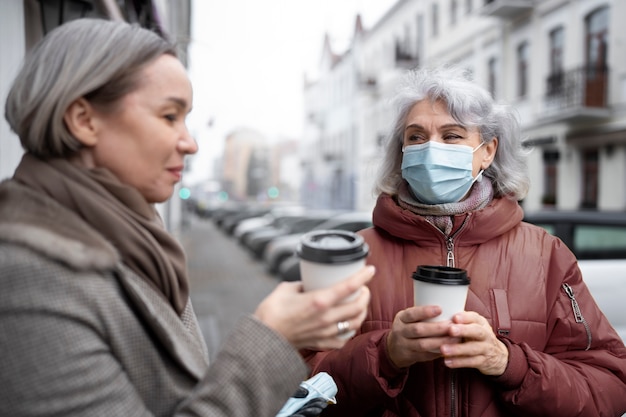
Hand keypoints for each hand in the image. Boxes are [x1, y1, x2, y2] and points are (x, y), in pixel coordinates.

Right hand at [254, 265, 374, 349]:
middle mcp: (326, 317)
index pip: (349, 287)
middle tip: (363, 287)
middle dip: (365, 294)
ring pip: (355, 323)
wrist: (263, 339)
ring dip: (361, 312)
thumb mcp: (286, 288)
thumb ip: (301, 285)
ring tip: (360, 304)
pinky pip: (343, 339)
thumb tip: (309, 283)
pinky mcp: (322, 344)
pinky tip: (348, 325)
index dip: (363, 277)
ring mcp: (326, 333)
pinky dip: (349, 331)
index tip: (370, 270)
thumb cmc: (271, 313)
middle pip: (358, 306)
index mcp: (318, 300)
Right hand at [386, 306, 461, 367]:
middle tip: (453, 325)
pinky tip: (448, 349)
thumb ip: (421, 314)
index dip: (425, 311)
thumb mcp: (408, 318)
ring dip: (440, 341)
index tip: (440, 309)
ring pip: (423, 344)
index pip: (411, 314)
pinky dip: (437, 352)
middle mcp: (400, 331)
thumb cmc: (407, 328)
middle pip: (419, 330)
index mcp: (401, 318)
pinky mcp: (409, 357)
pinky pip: (425, 356)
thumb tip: (448, 305)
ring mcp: (403, 345)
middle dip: (437, 328)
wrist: (392, 349)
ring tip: (454, 338)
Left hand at [439, 311, 508, 375]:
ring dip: (458, 349)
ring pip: (473, 348)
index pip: (475, 317)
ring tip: (443, 349)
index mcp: (481, 323)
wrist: (497, 356)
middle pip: (477, 331)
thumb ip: (459, 320)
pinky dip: (459, 362)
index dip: (465, 317)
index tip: (454, 317)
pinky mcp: (484, 361)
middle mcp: (485, 334)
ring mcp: (486, 348)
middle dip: (464, 330)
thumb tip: (437, 312)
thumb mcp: (472, 325)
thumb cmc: (476, 336)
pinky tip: (447, 362)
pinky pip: (471, 362)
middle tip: (450, 330)